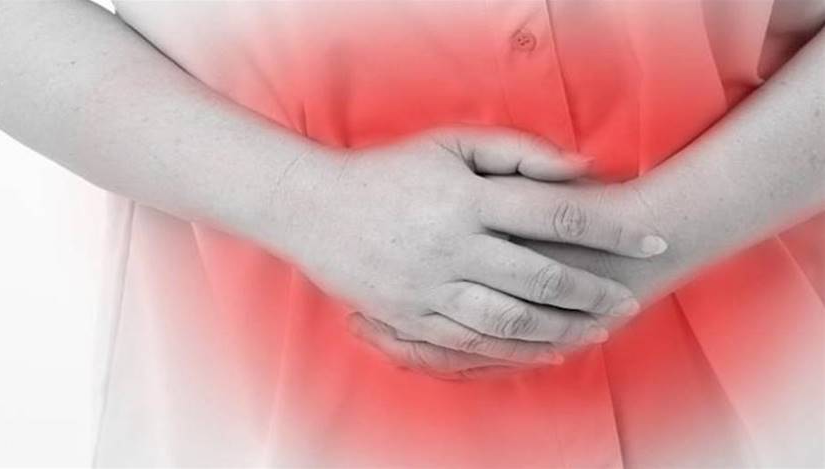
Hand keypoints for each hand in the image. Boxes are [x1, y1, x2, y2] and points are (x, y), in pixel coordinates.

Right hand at [278, 126, 666, 369]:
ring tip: (597, 331)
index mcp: (466, 199)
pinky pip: (472, 343)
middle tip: (627, 303)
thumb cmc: (389, 170)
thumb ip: (518, 152)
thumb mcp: (451, 144)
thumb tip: (582, 167)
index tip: (649, 244)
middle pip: (541, 279)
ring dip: (563, 330)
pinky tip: (548, 350)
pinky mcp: (410, 317)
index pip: (555, 216)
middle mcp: (452, 247)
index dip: (609, 232)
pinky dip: (516, 351)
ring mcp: (429, 288)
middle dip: (593, 295)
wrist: (314, 208)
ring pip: (511, 321)